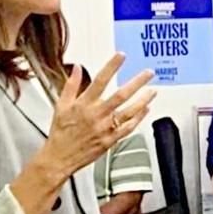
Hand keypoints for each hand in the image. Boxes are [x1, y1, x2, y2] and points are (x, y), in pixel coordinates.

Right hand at [43, 54, 154, 177]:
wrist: (60, 157)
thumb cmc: (61, 133)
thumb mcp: (60, 105)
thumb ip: (71, 85)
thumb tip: (77, 68)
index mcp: (84, 104)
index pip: (100, 80)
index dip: (112, 67)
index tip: (121, 56)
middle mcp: (97, 115)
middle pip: (121, 95)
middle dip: (137, 82)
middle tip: (148, 73)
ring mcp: (105, 128)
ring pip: (129, 111)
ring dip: (143, 100)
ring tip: (152, 91)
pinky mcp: (111, 140)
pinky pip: (128, 127)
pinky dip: (138, 117)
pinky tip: (145, 109)